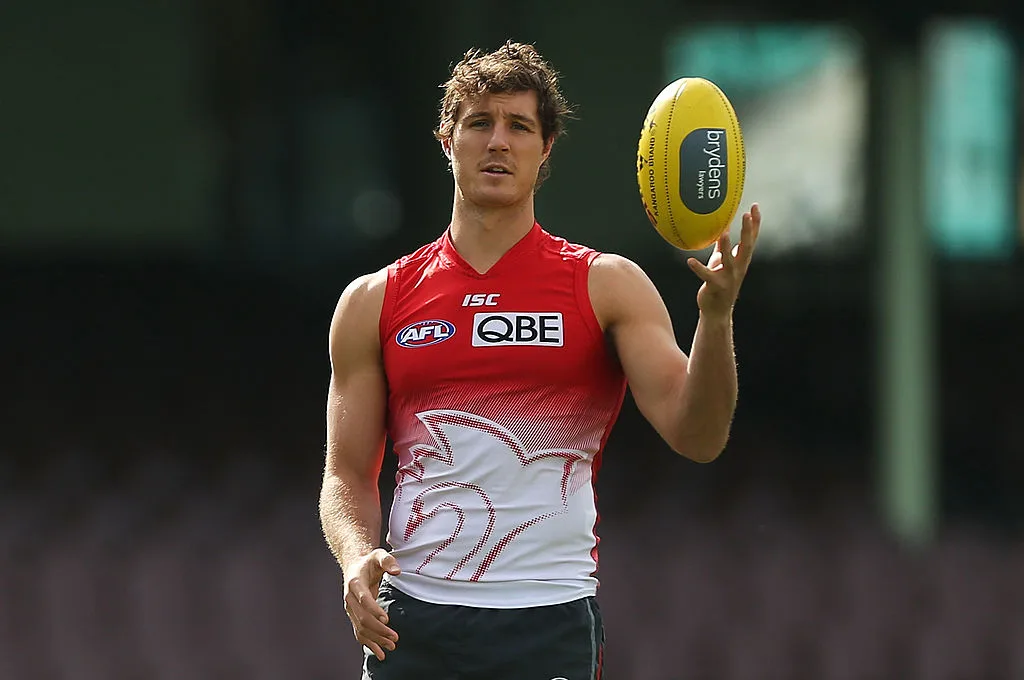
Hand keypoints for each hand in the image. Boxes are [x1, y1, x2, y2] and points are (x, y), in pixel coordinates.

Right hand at [343, 548, 401, 660]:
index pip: (363, 600)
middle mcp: (349, 598)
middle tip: (394, 636)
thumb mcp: (379, 555)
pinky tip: (380, 653)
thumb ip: (388, 560)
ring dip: (375, 639)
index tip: (386, 619)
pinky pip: (359, 633)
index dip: (374, 610)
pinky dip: (369, 644)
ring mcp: (350, 609)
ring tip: (392, 646)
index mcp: (354, 583)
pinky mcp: (353, 616)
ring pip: (361, 628)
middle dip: (378, 629)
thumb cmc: (369, 562)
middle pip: (362, 618)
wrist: (354, 566)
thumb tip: (397, 570)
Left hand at [687, 203, 760, 318]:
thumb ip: (722, 246)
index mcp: (741, 260)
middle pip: (746, 247)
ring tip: (724, 233)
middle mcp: (738, 268)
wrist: (717, 310)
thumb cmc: (719, 282)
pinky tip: (689, 261)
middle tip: (746, 214)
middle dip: (747, 231)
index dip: (755, 223)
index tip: (755, 206)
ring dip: (728, 247)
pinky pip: (706, 275)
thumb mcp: (721, 261)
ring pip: (729, 260)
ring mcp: (729, 278)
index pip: (752, 239)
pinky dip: (698, 268)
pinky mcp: (716, 286)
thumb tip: (721, 227)